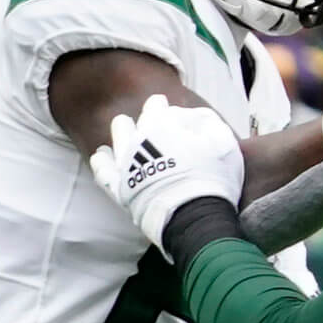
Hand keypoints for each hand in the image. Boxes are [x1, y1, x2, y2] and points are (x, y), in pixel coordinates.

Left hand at [85, 95, 244, 248]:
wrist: (193, 215)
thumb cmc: (212, 176)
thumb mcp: (221, 139)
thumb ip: (203, 120)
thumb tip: (189, 116)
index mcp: (161, 126)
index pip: (155, 107)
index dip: (162, 106)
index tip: (165, 107)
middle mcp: (138, 142)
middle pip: (135, 122)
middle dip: (143, 120)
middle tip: (151, 124)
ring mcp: (126, 166)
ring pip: (117, 141)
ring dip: (122, 133)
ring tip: (123, 128)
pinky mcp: (120, 188)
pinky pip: (103, 172)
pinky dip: (101, 162)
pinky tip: (100, 155)